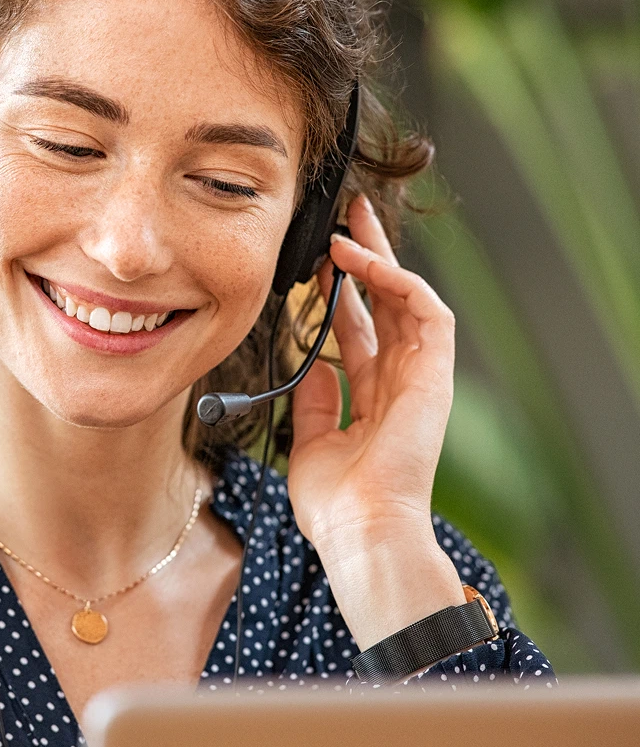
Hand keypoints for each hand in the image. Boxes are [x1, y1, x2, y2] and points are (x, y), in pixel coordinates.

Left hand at [285, 194, 464, 648]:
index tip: (315, 260)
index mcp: (373, 395)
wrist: (360, 530)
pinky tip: (359, 259)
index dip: (339, 291)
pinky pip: (424, 311)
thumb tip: (311, 363)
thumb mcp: (313, 438)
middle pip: (384, 303)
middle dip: (366, 258)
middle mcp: (400, 379)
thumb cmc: (335, 502)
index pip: (359, 327)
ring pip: (407, 297)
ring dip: (380, 258)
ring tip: (348, 224)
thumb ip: (317, 398)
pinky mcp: (435, 374)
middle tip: (346, 216)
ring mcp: (421, 375)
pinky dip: (394, 280)